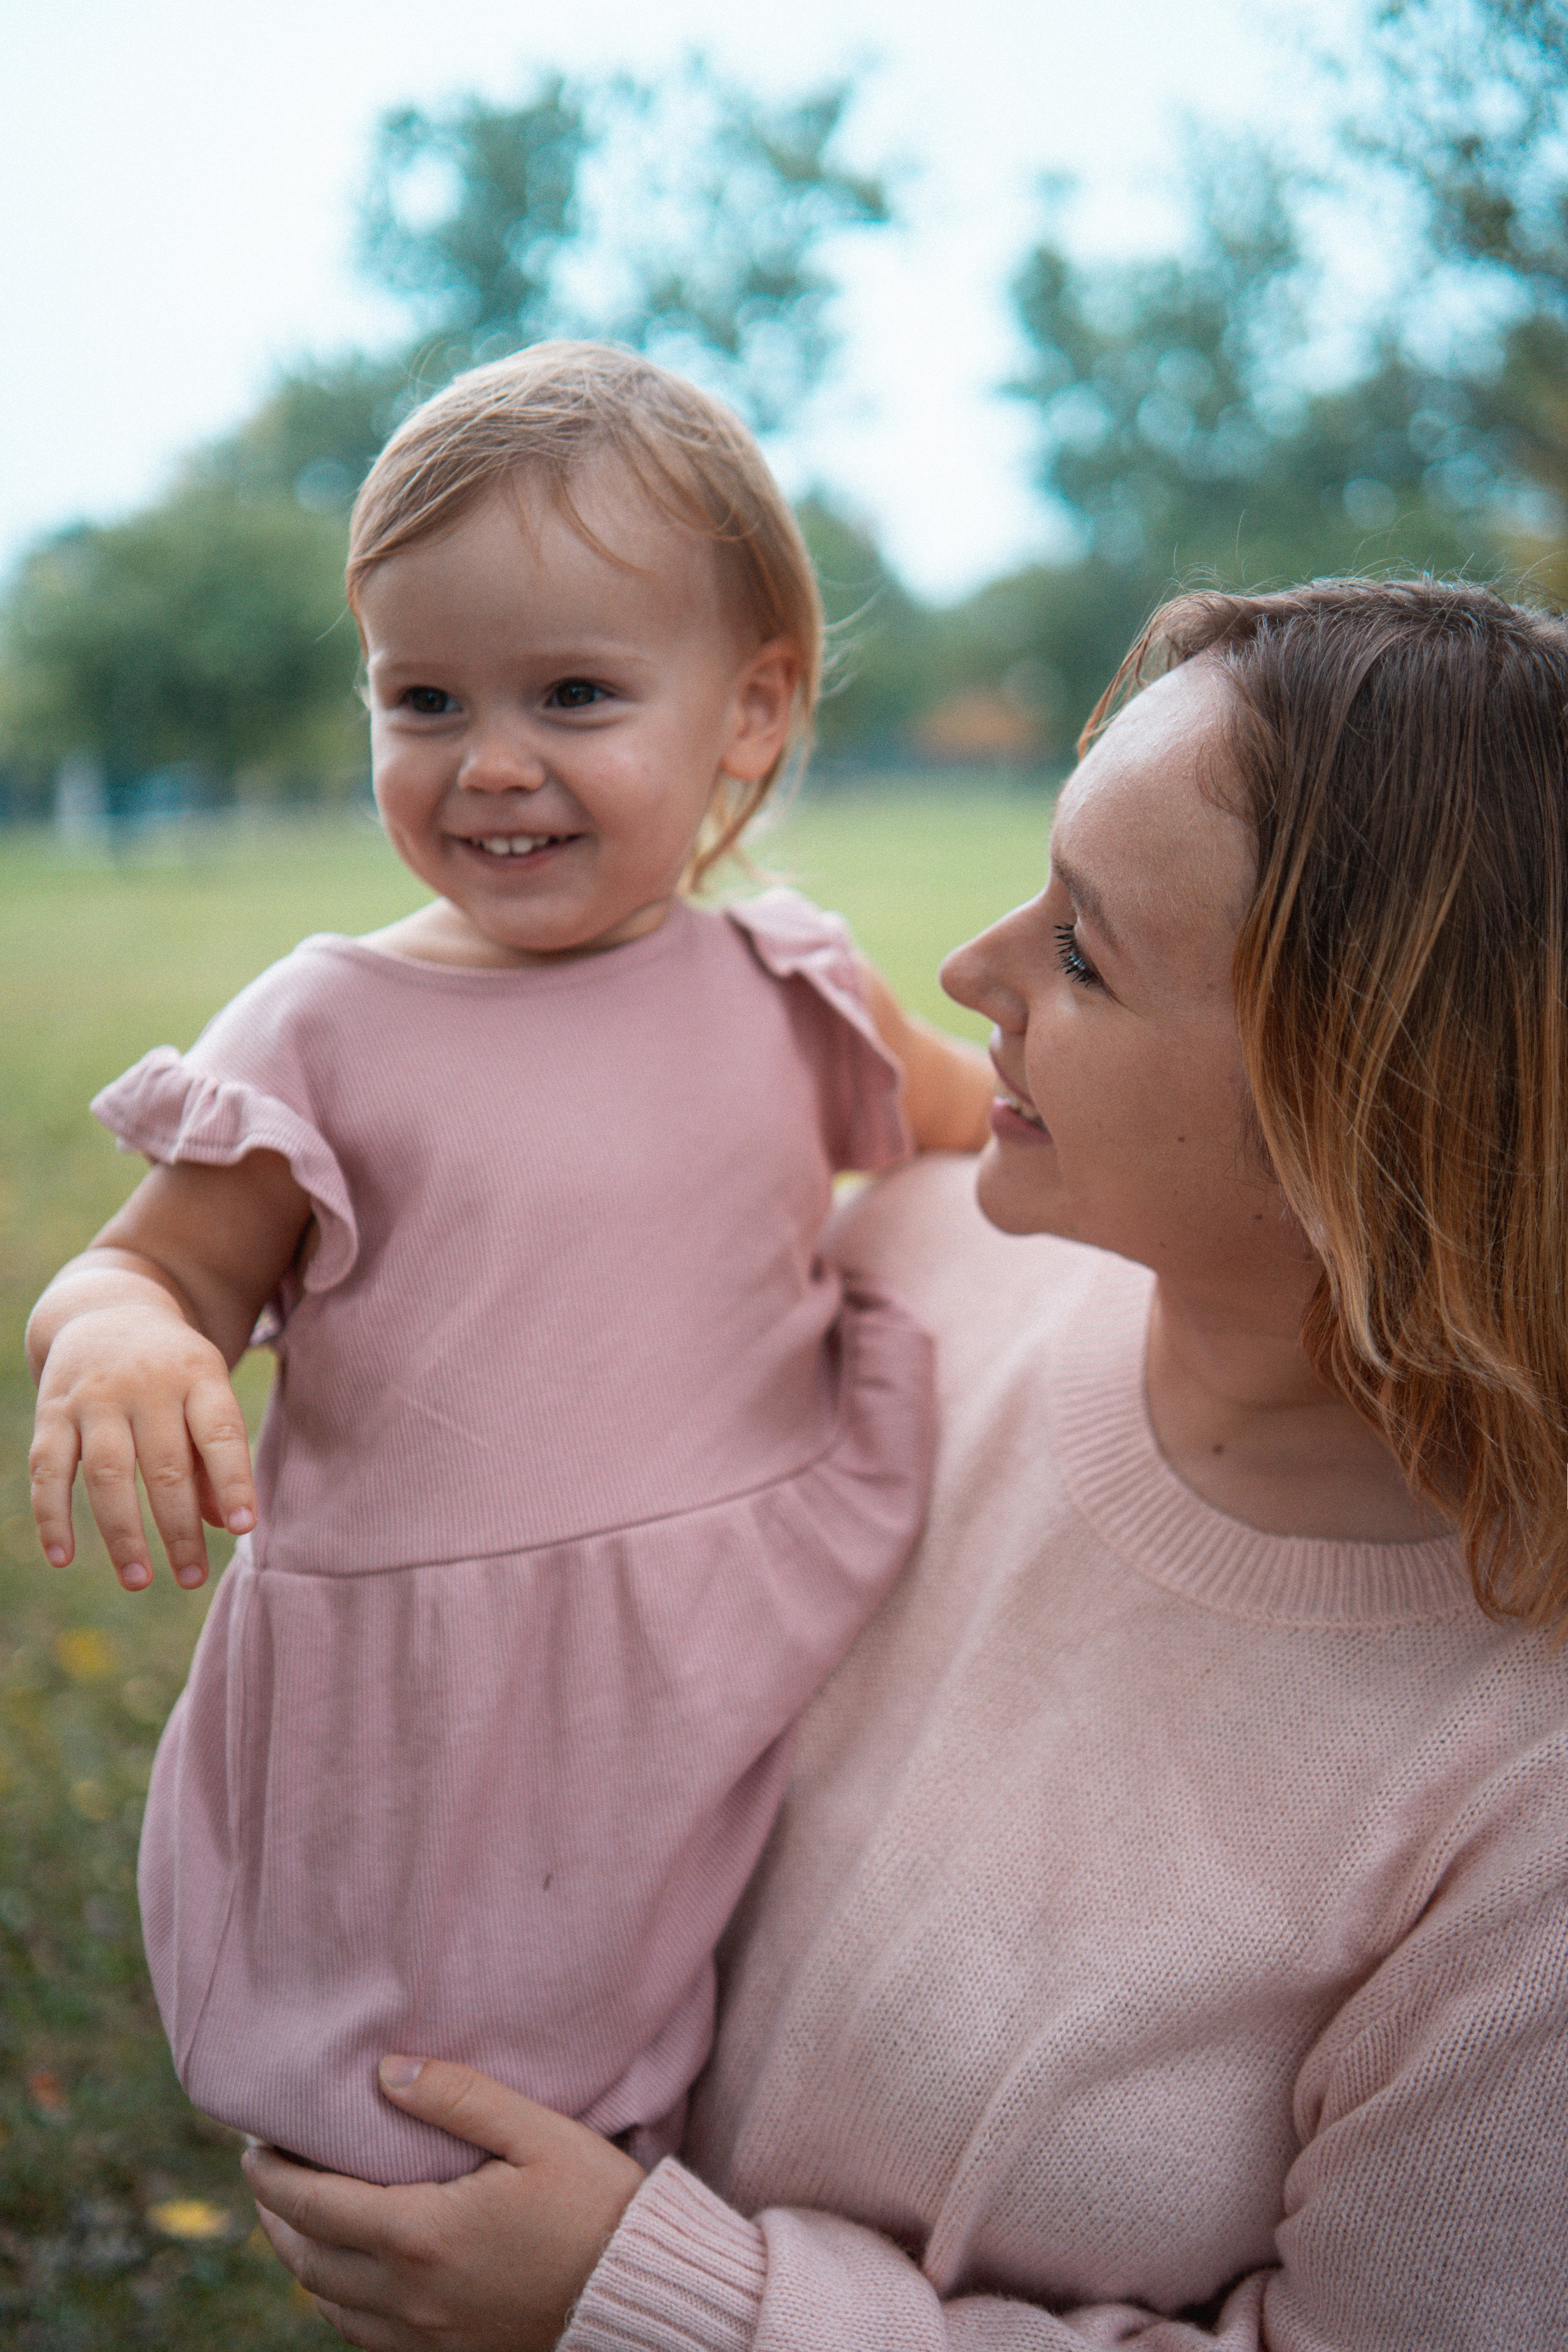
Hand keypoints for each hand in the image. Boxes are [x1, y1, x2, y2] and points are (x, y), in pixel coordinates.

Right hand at [29, 1297, 255, 1590]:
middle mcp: (147, 1384)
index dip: (233, 1482)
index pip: (220, 1433)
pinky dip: (52, 1515)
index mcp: (198, 1375)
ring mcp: (95, 1397)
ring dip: (122, 1533)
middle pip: (165, 1466)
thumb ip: (215, 1458)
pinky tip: (63, 1557)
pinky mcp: (52, 1411)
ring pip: (108, 1473)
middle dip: (179, 1529)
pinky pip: (49, 1469)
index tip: (244, 1529)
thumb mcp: (206, 1394)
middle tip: (192, 1579)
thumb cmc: (174, 1372)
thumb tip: (222, 1524)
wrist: (108, 1309)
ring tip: (138, 1580)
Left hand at [243, 2057, 645, 2351]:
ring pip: (329, 2305)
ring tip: (295, 2219)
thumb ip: (457, 2097)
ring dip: (301, 2259)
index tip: (254, 2144)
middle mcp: (409, 2295)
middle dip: (276, 2215)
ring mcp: (425, 2336)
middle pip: (308, 2259)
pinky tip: (347, 2276)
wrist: (639, 2292)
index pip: (315, 2204)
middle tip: (266, 2174)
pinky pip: (364, 2337)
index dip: (274, 2175)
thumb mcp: (535, 2132)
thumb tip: (385, 2072)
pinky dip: (338, 2301)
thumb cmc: (595, 2203)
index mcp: (421, 2234)